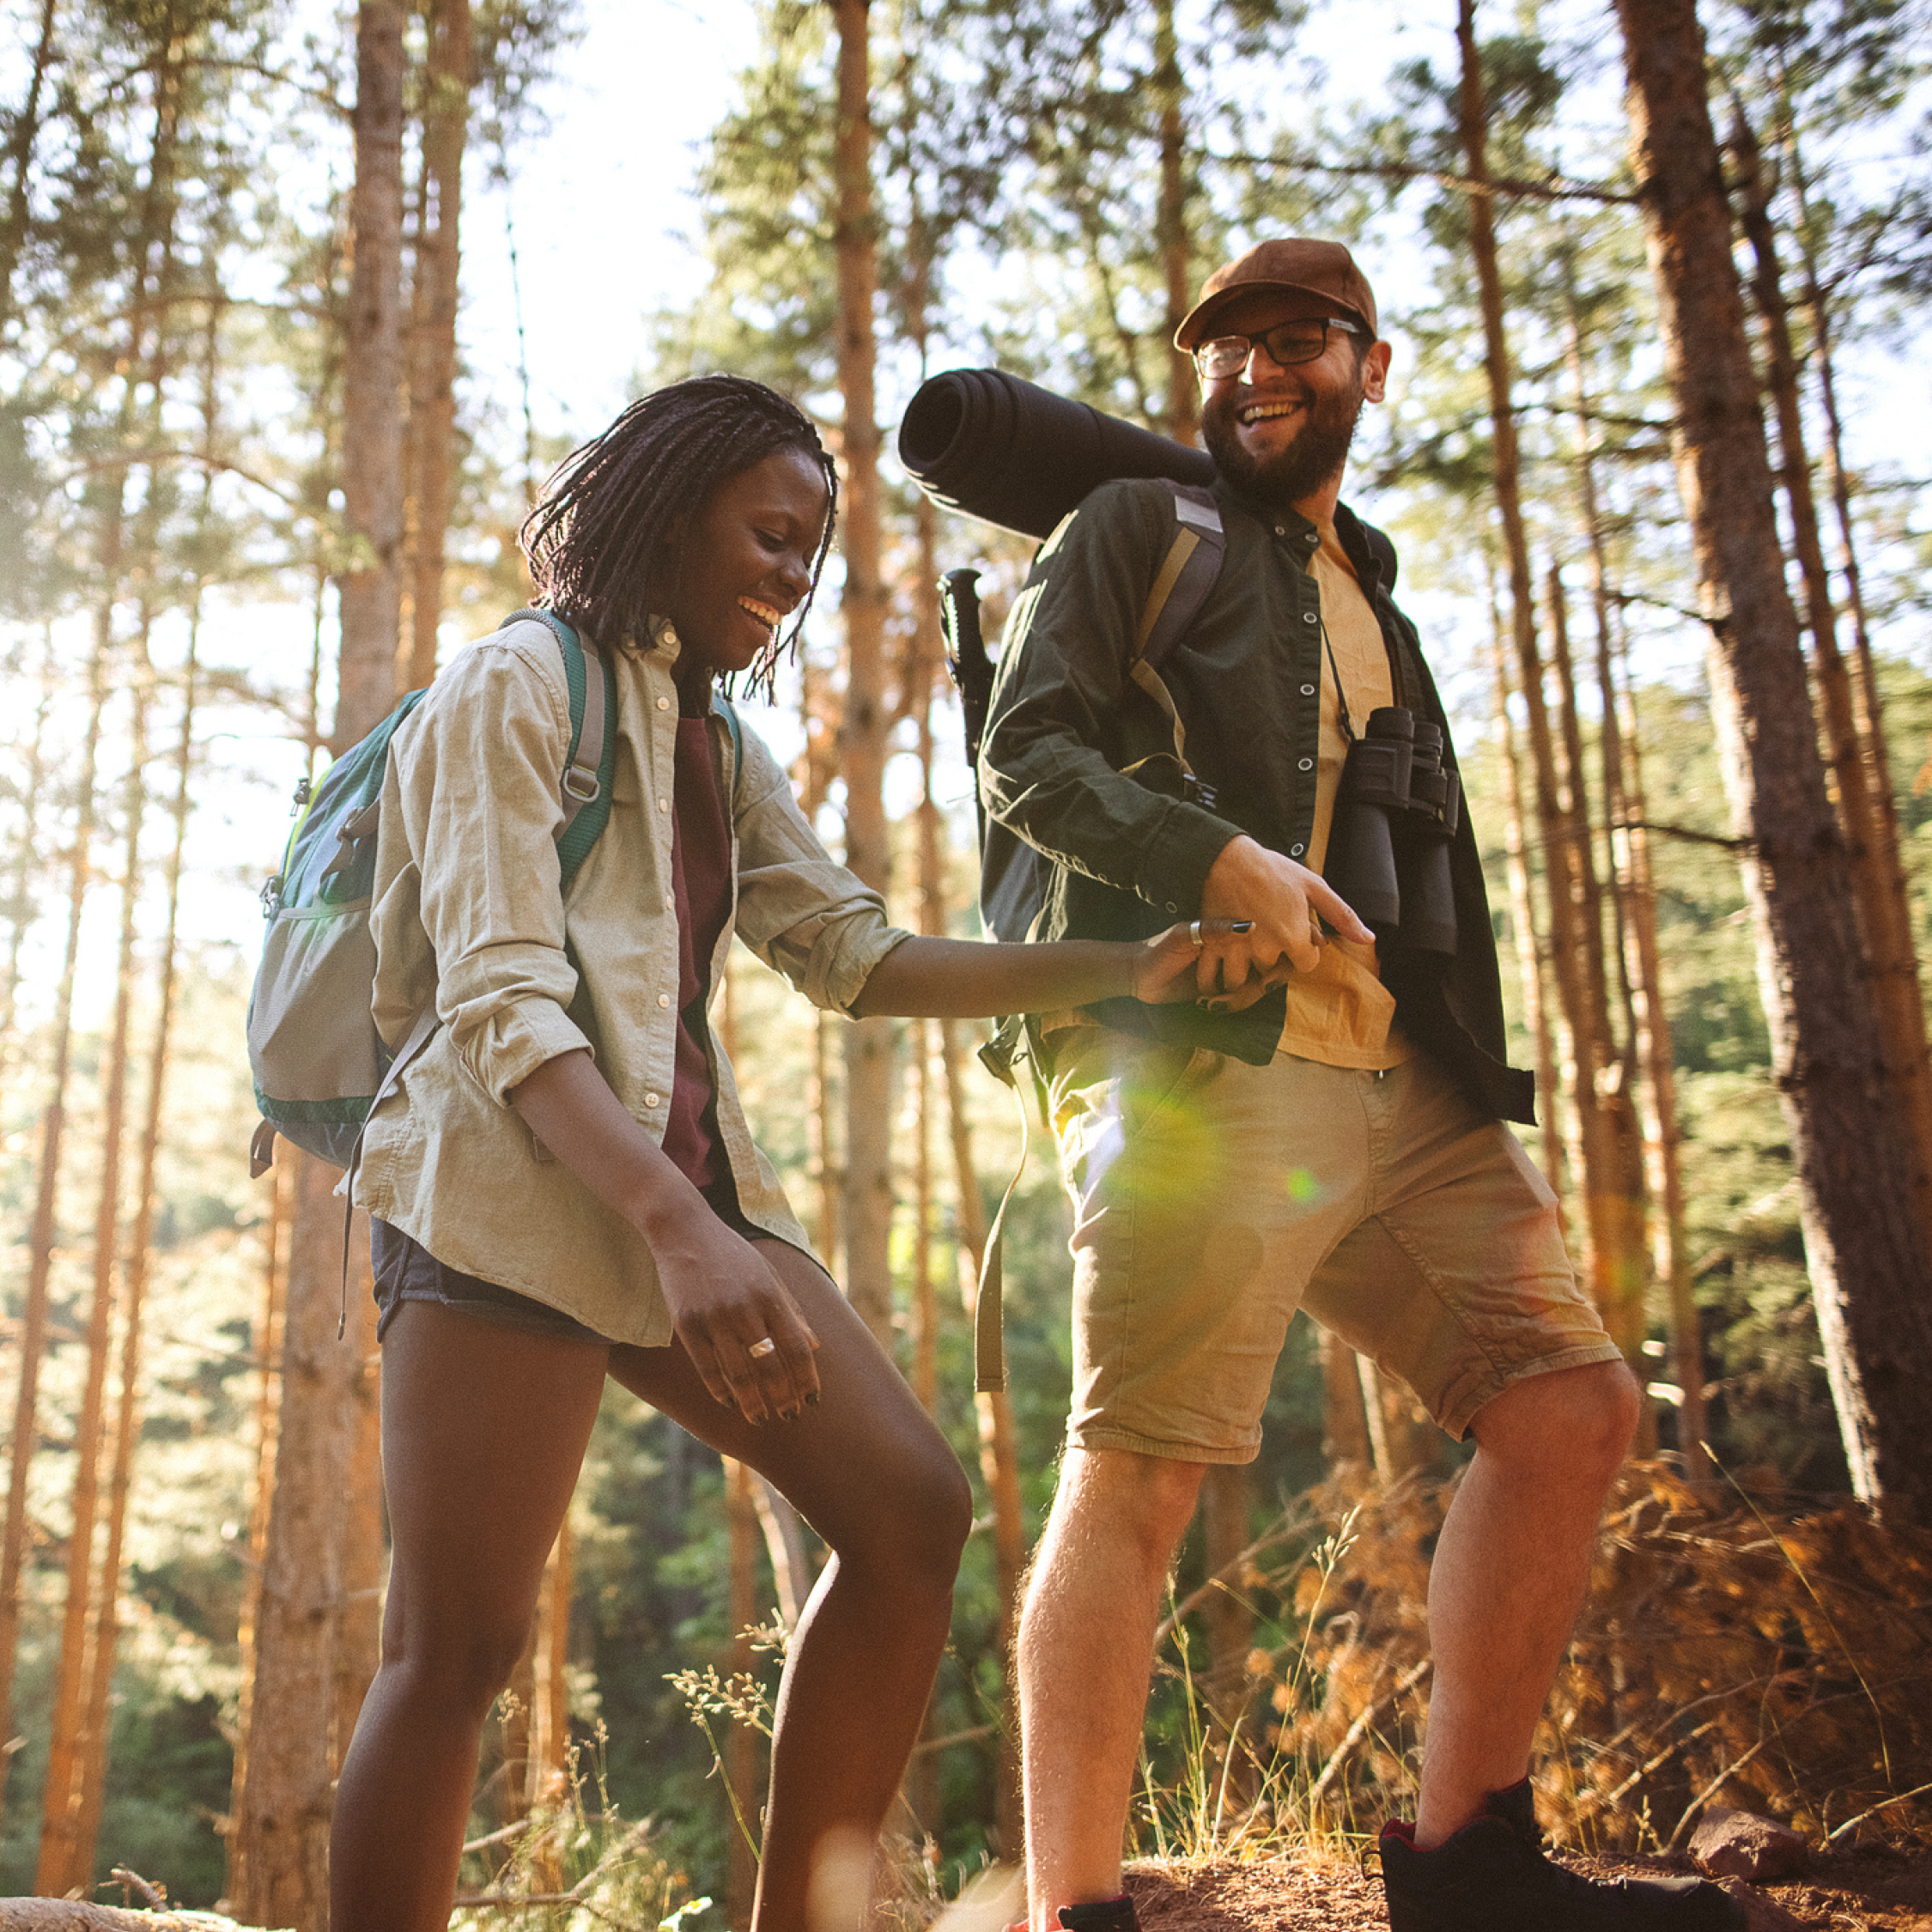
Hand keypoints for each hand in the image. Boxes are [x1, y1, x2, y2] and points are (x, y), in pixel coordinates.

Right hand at [652, 1212, 821, 1424]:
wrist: (685, 1231)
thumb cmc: (732, 1255)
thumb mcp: (769, 1276)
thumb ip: (792, 1311)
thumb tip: (815, 1346)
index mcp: (771, 1296)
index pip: (797, 1348)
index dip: (807, 1379)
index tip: (812, 1401)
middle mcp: (746, 1308)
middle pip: (771, 1366)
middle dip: (783, 1397)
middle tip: (789, 1416)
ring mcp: (715, 1316)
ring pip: (739, 1372)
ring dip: (753, 1402)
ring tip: (760, 1419)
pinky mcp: (687, 1322)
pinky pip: (707, 1366)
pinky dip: (720, 1389)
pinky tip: (729, 1402)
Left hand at [1134, 920, 1268, 1008]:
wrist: (1139, 976)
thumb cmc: (1158, 949)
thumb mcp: (1183, 935)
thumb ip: (1214, 929)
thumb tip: (1251, 927)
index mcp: (1229, 931)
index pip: (1266, 944)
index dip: (1272, 964)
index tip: (1265, 980)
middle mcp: (1236, 950)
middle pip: (1266, 971)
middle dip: (1251, 989)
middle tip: (1222, 996)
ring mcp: (1230, 970)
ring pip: (1253, 988)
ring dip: (1235, 999)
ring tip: (1209, 1002)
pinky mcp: (1221, 989)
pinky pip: (1238, 999)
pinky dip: (1227, 1005)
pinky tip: (1204, 1004)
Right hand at [1195, 835, 1372, 998]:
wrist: (1228, 858)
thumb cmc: (1273, 869)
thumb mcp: (1314, 887)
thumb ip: (1342, 916)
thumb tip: (1368, 938)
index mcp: (1293, 938)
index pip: (1305, 965)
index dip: (1302, 951)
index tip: (1294, 937)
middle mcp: (1265, 950)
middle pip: (1272, 972)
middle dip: (1271, 959)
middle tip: (1266, 938)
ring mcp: (1236, 950)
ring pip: (1241, 980)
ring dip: (1242, 973)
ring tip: (1241, 957)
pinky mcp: (1212, 946)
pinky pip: (1210, 977)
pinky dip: (1212, 980)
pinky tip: (1215, 973)